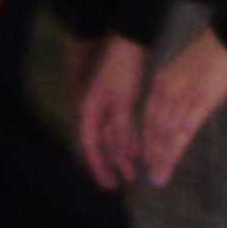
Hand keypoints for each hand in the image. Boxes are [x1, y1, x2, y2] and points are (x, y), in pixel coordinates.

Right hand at [77, 37, 147, 190]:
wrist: (131, 42)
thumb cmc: (123, 69)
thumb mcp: (122, 100)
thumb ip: (121, 127)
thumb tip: (122, 154)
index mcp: (89, 111)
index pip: (91, 145)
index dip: (98, 166)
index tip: (108, 185)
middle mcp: (94, 111)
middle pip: (101, 144)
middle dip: (112, 164)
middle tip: (123, 183)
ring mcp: (106, 106)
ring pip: (113, 136)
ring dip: (122, 154)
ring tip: (133, 172)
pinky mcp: (119, 100)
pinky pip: (121, 126)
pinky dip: (128, 139)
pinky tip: (137, 150)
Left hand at [139, 27, 226, 187]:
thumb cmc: (215, 53)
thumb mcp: (190, 70)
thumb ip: (183, 88)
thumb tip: (185, 106)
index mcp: (163, 82)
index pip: (150, 116)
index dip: (148, 138)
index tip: (149, 156)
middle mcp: (166, 93)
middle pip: (155, 128)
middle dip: (152, 153)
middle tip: (152, 175)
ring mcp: (181, 99)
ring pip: (166, 134)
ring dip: (161, 158)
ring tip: (159, 178)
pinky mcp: (198, 104)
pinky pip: (182, 133)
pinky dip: (174, 152)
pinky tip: (170, 165)